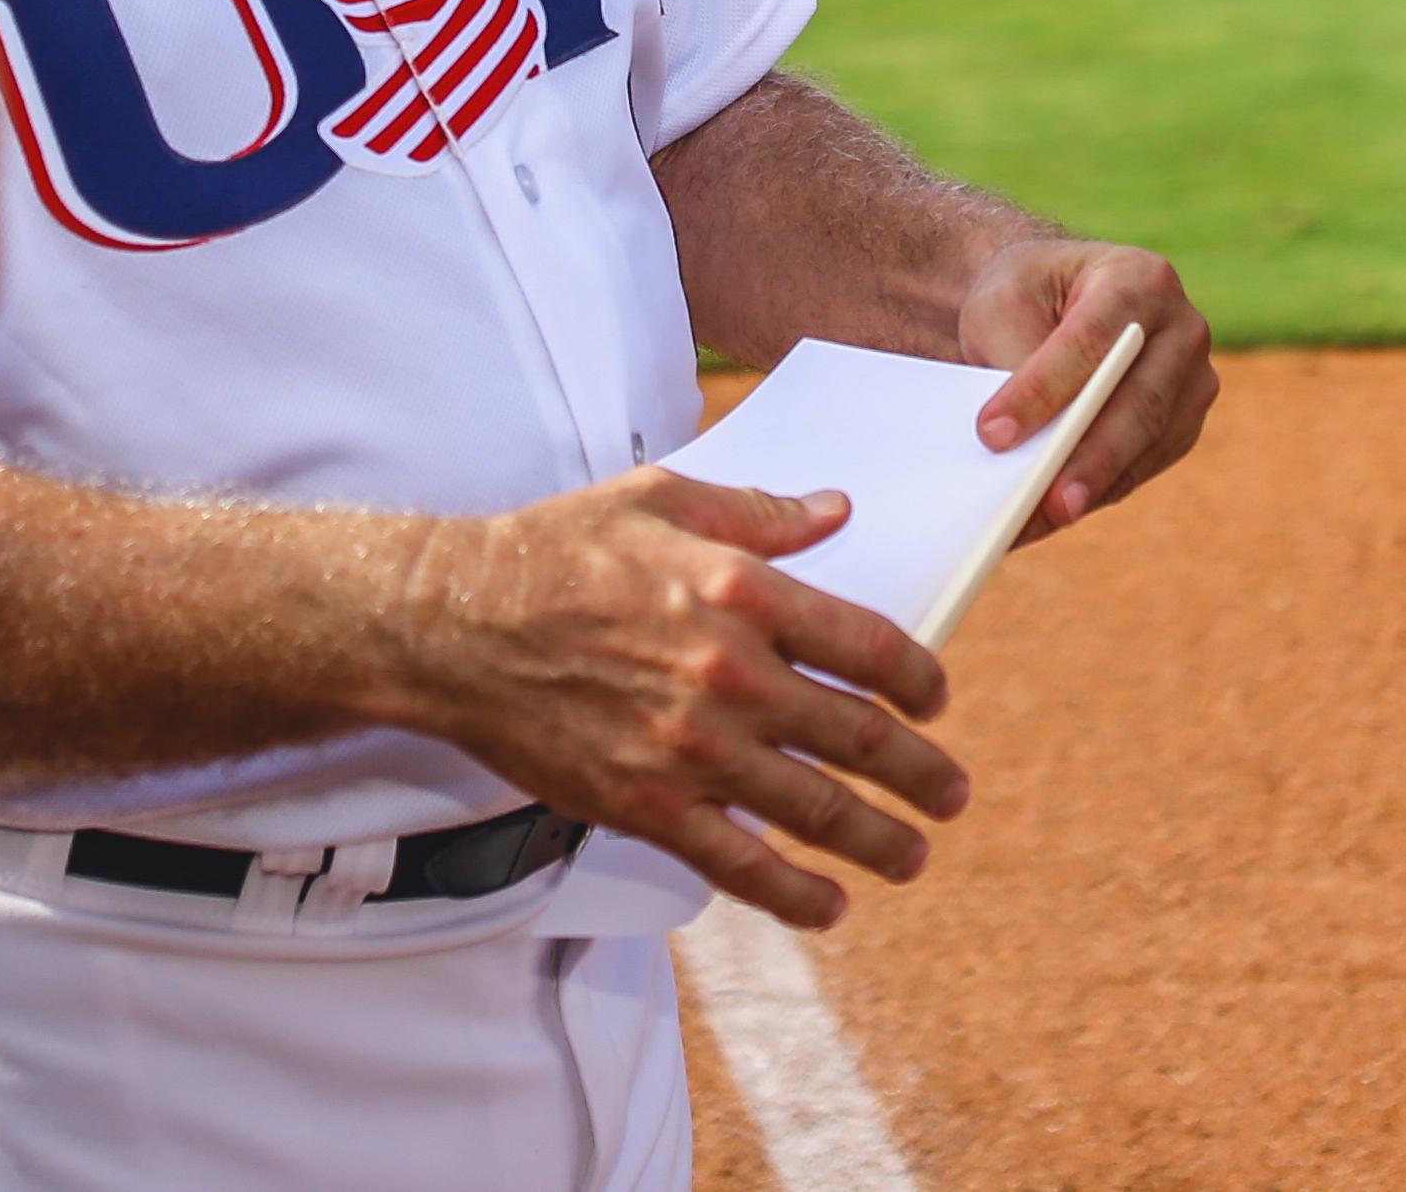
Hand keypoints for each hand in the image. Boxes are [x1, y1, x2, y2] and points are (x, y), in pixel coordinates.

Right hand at [387, 469, 965, 929]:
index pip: (868, 646)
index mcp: (742, 592)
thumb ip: (759, 512)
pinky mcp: (646, 806)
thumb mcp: (660, 499)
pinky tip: (827, 906)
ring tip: (911, 856)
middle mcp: (730, 675)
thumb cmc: (552, 550)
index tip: (935, 700)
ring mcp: (691, 749)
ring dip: (877, 841)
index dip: (919, 679)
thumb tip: (836, 510)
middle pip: (859, 737)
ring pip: (814, 809)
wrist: (453, 625)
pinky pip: (737, 864)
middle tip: (952, 794)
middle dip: (920, 773)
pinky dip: (792, 894)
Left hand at [956, 235, 1215, 534]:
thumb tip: (1016, 438)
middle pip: (1137, 402)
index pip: (1093, 340)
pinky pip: (1143, 468)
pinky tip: (1046, 516)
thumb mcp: (1003, 303)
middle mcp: (1182, 328)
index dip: (1044, 390)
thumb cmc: (1029, 297)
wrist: (1057, 301)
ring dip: (1089, 488)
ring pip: (1146, 444)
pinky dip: (1095, 494)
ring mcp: (1192, 381)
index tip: (993, 432)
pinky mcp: (1182, 426)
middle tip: (1042, 501)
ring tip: (1034, 522)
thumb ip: (1011, 355)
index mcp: (1141, 278)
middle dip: (1086, 457)